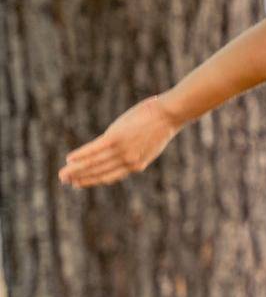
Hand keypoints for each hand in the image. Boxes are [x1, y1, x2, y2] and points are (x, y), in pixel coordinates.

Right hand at [59, 95, 181, 188]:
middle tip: (66, 181)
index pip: (111, 176)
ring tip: (62, 174)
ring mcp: (121, 150)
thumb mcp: (149, 143)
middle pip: (99, 172)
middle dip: (80, 178)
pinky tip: (69, 159)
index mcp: (137, 164)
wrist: (171, 114)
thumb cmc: (162, 124)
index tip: (81, 183)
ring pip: (93, 164)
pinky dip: (80, 155)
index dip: (94, 180)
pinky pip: (93, 149)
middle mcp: (128, 161)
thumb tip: (124, 145)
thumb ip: (135, 149)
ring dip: (75, 170)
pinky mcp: (115, 138)